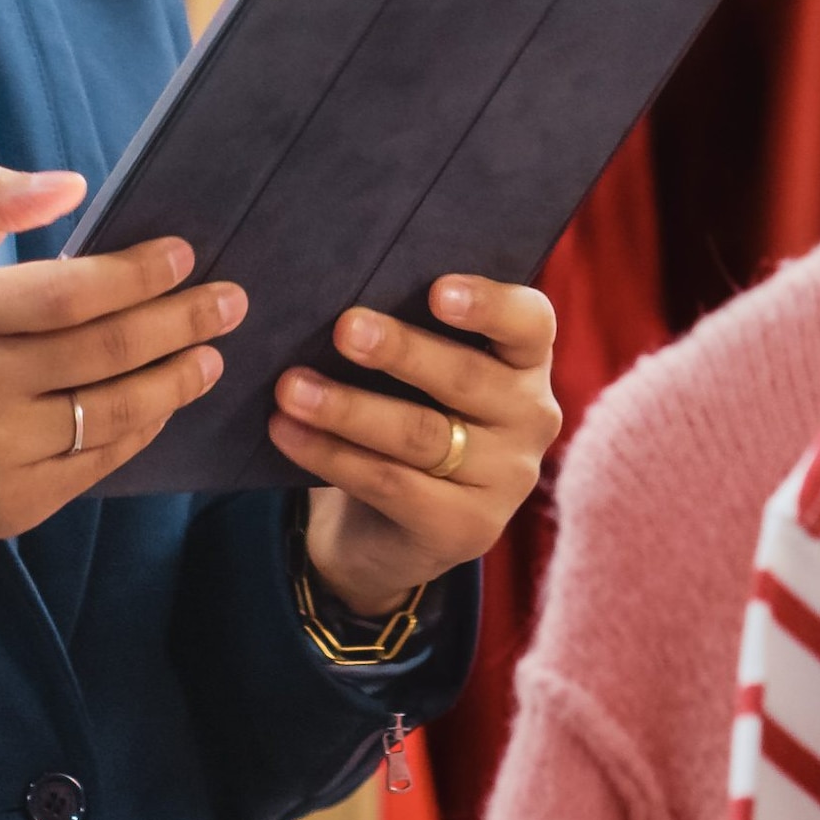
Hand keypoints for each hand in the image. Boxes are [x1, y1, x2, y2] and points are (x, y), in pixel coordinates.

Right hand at [0, 167, 238, 573]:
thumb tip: (71, 183)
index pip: (67, 292)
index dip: (137, 274)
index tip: (185, 255)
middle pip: (106, 351)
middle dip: (181, 321)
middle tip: (230, 301)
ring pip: (112, 412)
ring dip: (175, 381)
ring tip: (211, 354)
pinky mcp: (8, 506)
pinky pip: (97, 464)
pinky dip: (140, 431)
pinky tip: (163, 405)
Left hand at [275, 275, 561, 617]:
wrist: (393, 526)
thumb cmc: (406, 413)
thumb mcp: (418, 372)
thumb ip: (407, 330)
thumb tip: (338, 293)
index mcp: (526, 361)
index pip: (529, 322)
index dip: (488, 304)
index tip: (436, 291)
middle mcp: (531, 417)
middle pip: (466, 377)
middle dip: (399, 351)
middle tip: (344, 328)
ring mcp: (507, 479)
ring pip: (422, 434)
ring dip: (349, 408)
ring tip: (290, 388)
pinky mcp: (468, 528)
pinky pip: (391, 484)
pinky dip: (332, 456)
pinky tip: (287, 433)